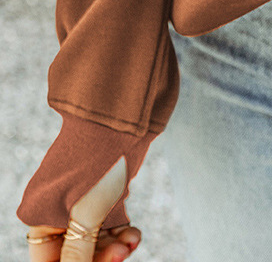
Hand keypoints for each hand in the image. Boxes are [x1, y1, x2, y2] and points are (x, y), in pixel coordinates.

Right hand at [26, 157, 140, 261]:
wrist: (121, 121)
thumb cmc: (97, 161)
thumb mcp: (86, 212)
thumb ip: (78, 250)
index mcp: (39, 215)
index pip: (49, 260)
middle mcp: (55, 211)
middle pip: (73, 251)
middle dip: (99, 257)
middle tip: (121, 255)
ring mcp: (78, 202)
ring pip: (94, 240)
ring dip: (113, 246)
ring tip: (130, 242)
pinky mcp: (100, 194)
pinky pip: (107, 226)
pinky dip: (120, 232)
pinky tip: (133, 234)